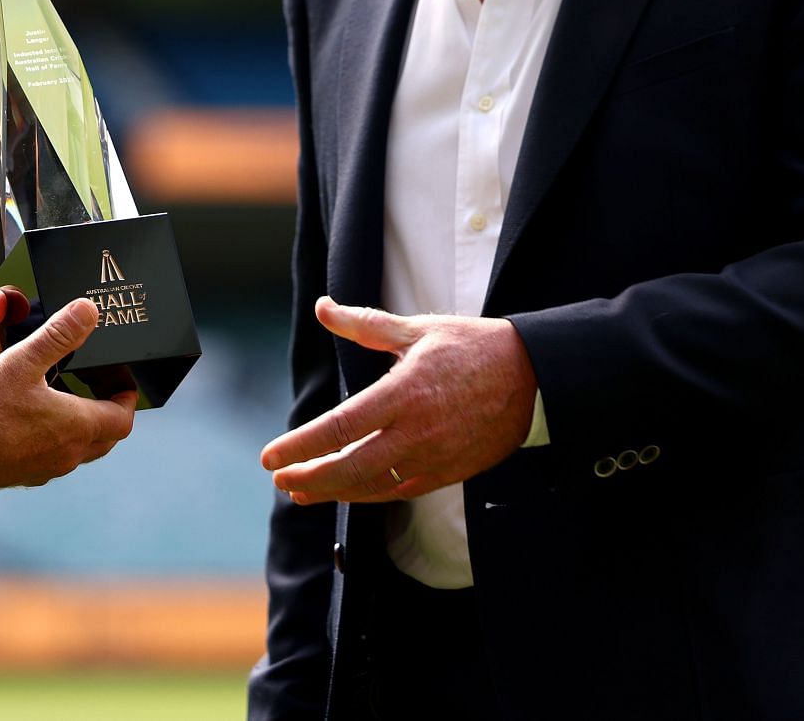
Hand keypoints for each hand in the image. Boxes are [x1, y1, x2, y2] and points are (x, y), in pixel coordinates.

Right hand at [0, 298, 136, 491]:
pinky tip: (39, 422)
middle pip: (108, 436)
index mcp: (77, 425)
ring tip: (69, 400)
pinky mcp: (28, 475)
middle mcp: (69, 453)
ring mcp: (49, 468)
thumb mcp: (24, 361)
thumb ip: (59, 335)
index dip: (127, 396)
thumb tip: (89, 311)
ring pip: (83, 450)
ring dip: (86, 426)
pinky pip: (58, 458)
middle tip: (100, 387)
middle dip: (111, 411)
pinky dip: (61, 440)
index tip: (120, 379)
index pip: (123, 417)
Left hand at [258, 297, 536, 504]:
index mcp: (403, 392)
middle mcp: (416, 431)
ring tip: (303, 491)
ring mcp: (434, 457)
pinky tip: (350, 491)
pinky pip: (401, 491)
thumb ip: (365, 325)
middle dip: (309, 477)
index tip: (270, 456)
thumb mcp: (418, 329)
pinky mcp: (450, 472)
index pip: (340, 427)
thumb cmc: (472, 346)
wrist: (533, 377)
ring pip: (374, 486)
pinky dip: (370, 495)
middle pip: (351, 467)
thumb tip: (323, 307)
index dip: (301, 445)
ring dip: (334, 491)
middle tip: (280, 479)